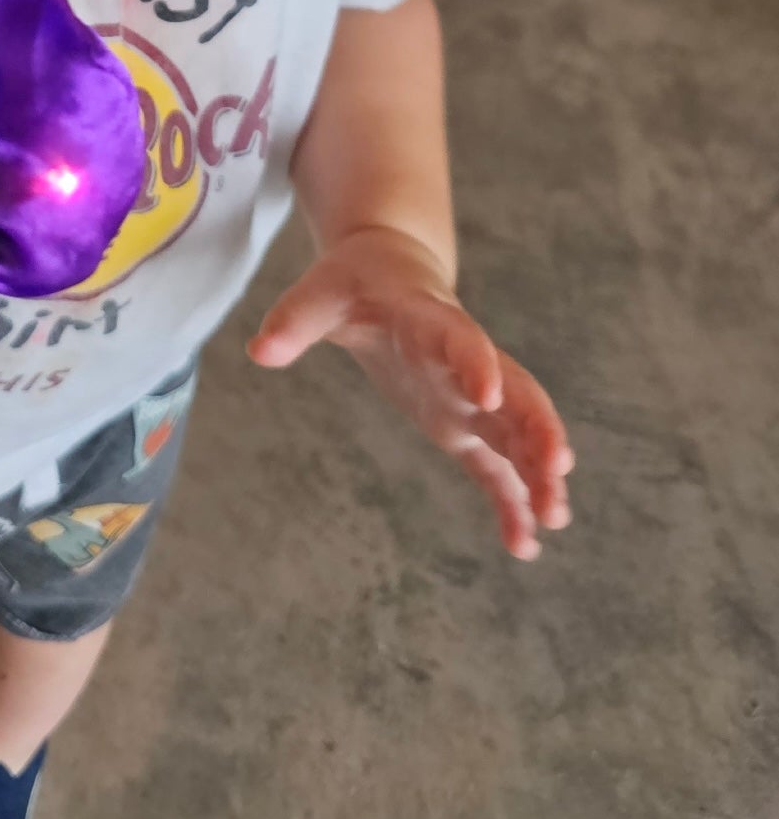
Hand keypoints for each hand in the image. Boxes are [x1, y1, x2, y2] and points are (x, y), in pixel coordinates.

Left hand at [247, 225, 573, 559]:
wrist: (391, 272)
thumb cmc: (356, 281)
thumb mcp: (322, 292)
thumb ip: (295, 320)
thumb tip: (259, 351)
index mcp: (432, 320)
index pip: (462, 339)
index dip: (476, 363)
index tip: (487, 397)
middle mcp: (465, 360)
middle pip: (514, 392)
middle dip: (537, 428)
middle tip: (558, 469)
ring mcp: (470, 397)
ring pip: (517, 434)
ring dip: (538, 472)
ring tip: (554, 519)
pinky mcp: (464, 425)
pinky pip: (496, 466)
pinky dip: (511, 501)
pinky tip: (525, 546)